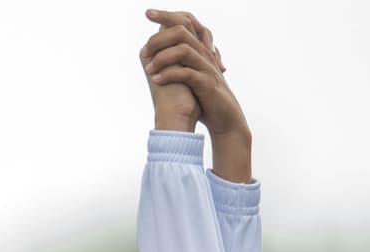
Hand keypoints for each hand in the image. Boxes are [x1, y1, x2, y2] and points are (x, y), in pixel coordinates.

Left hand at [142, 10, 250, 181]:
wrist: (224, 120)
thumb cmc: (205, 100)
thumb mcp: (190, 78)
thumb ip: (179, 64)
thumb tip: (157, 55)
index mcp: (200, 51)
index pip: (184, 24)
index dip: (167, 16)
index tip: (148, 12)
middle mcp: (204, 55)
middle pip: (182, 31)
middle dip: (160, 35)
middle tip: (144, 48)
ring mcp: (207, 69)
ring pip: (184, 50)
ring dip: (163, 57)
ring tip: (149, 69)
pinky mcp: (207, 85)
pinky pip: (187, 73)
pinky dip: (170, 75)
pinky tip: (157, 80)